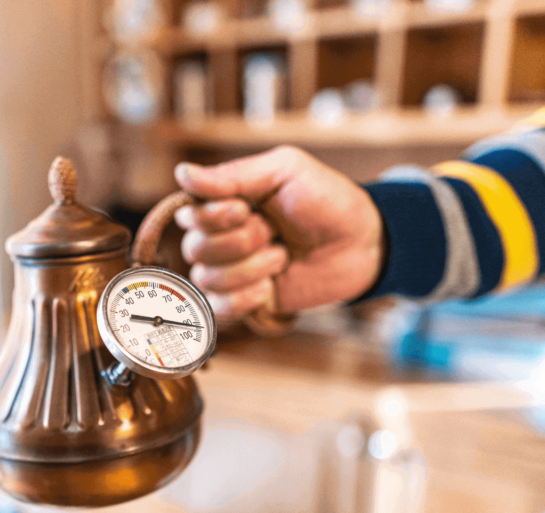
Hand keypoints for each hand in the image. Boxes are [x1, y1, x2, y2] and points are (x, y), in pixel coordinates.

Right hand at [174, 145, 383, 317]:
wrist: (363, 243)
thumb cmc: (327, 199)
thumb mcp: (284, 171)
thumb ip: (232, 175)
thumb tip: (181, 174)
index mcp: (224, 203)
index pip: (189, 216)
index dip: (216, 217)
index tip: (249, 209)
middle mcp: (221, 237)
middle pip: (195, 249)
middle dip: (241, 242)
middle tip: (274, 232)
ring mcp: (232, 271)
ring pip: (207, 279)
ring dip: (250, 268)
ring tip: (282, 257)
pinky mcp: (247, 301)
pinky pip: (219, 310)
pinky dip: (242, 299)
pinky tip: (267, 288)